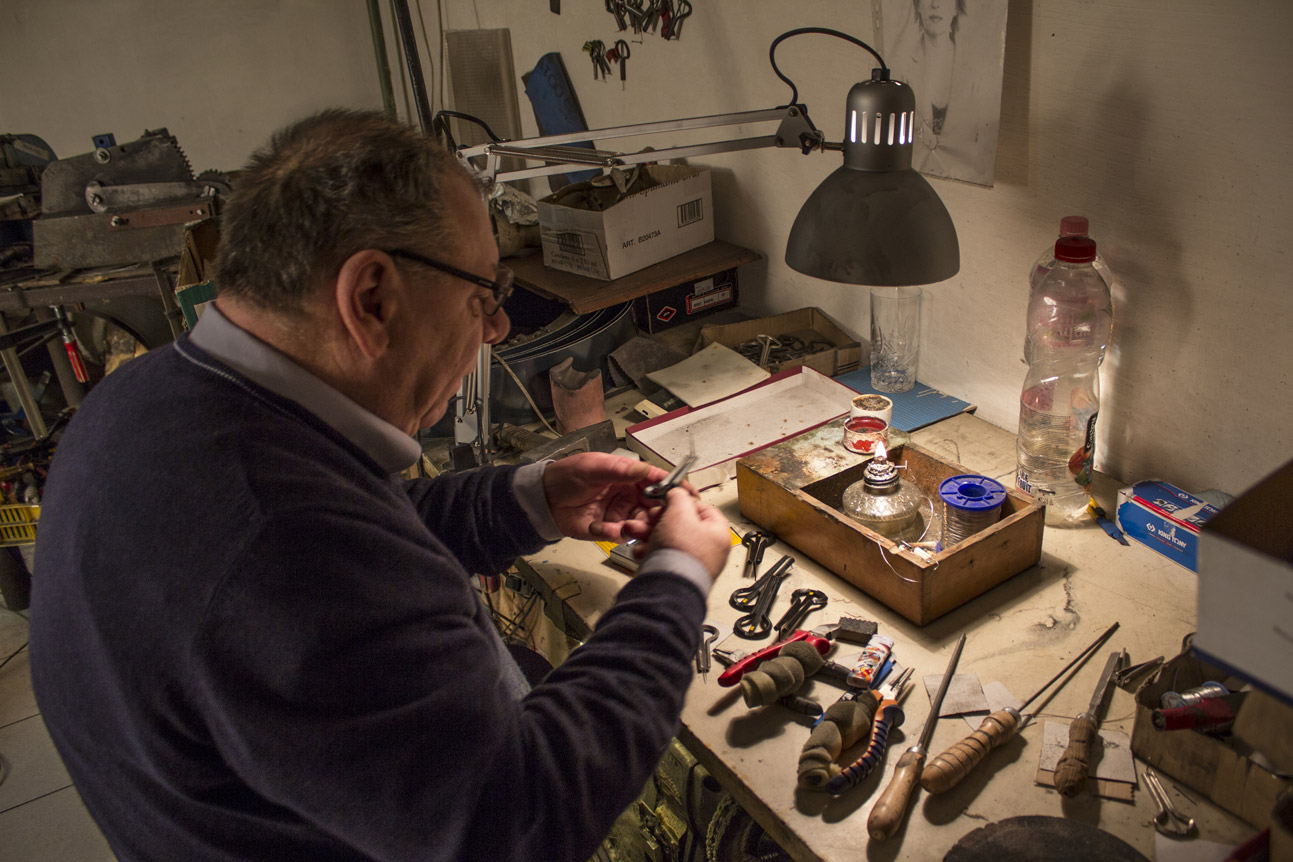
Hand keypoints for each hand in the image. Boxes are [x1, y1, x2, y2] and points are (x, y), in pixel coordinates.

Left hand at [541, 452, 671, 541]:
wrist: (543, 499)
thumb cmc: (566, 476)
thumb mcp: (592, 467)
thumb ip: (619, 470)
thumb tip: (645, 470)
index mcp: (629, 476)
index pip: (658, 480)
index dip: (675, 487)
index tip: (688, 495)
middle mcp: (630, 495)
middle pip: (657, 506)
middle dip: (660, 513)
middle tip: (656, 518)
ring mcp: (621, 514)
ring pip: (644, 524)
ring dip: (638, 526)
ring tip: (624, 525)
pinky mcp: (610, 530)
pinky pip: (623, 536)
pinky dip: (615, 534)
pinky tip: (599, 527)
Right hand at [643, 487, 730, 579]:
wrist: (668, 587)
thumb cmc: (680, 554)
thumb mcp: (679, 511)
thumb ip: (679, 497)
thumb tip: (677, 493)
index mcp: (718, 534)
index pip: (704, 509)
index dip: (683, 502)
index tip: (669, 499)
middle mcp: (709, 551)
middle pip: (682, 525)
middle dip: (659, 519)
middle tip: (650, 517)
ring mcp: (693, 564)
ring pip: (668, 541)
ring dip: (649, 533)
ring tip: (636, 531)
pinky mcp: (677, 575)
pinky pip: (662, 557)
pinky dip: (649, 552)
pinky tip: (641, 551)